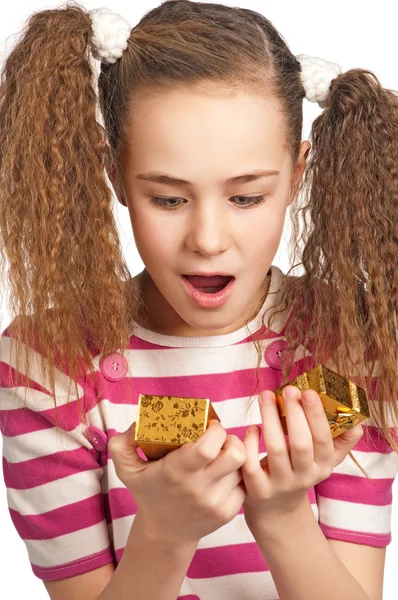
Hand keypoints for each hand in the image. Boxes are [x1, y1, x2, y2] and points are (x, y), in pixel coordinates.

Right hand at [108, 419, 246, 546]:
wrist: (164, 533)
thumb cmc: (148, 492)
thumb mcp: (127, 469)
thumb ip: (121, 444)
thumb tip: (136, 424)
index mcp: (177, 472)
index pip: (208, 447)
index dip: (216, 431)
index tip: (209, 427)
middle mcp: (199, 488)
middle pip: (235, 455)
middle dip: (232, 440)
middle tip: (220, 440)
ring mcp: (216, 502)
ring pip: (241, 468)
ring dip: (234, 457)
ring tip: (221, 456)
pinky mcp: (228, 512)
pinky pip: (243, 484)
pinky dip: (236, 476)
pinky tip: (223, 474)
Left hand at [241, 385, 363, 526]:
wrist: (276, 510)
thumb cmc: (299, 471)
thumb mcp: (322, 461)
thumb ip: (340, 442)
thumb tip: (356, 424)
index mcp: (323, 467)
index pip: (323, 441)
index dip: (316, 416)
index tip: (308, 392)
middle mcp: (304, 477)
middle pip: (301, 445)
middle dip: (295, 414)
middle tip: (288, 389)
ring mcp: (280, 485)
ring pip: (276, 450)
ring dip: (270, 419)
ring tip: (266, 396)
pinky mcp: (257, 490)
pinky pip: (252, 464)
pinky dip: (251, 443)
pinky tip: (253, 427)